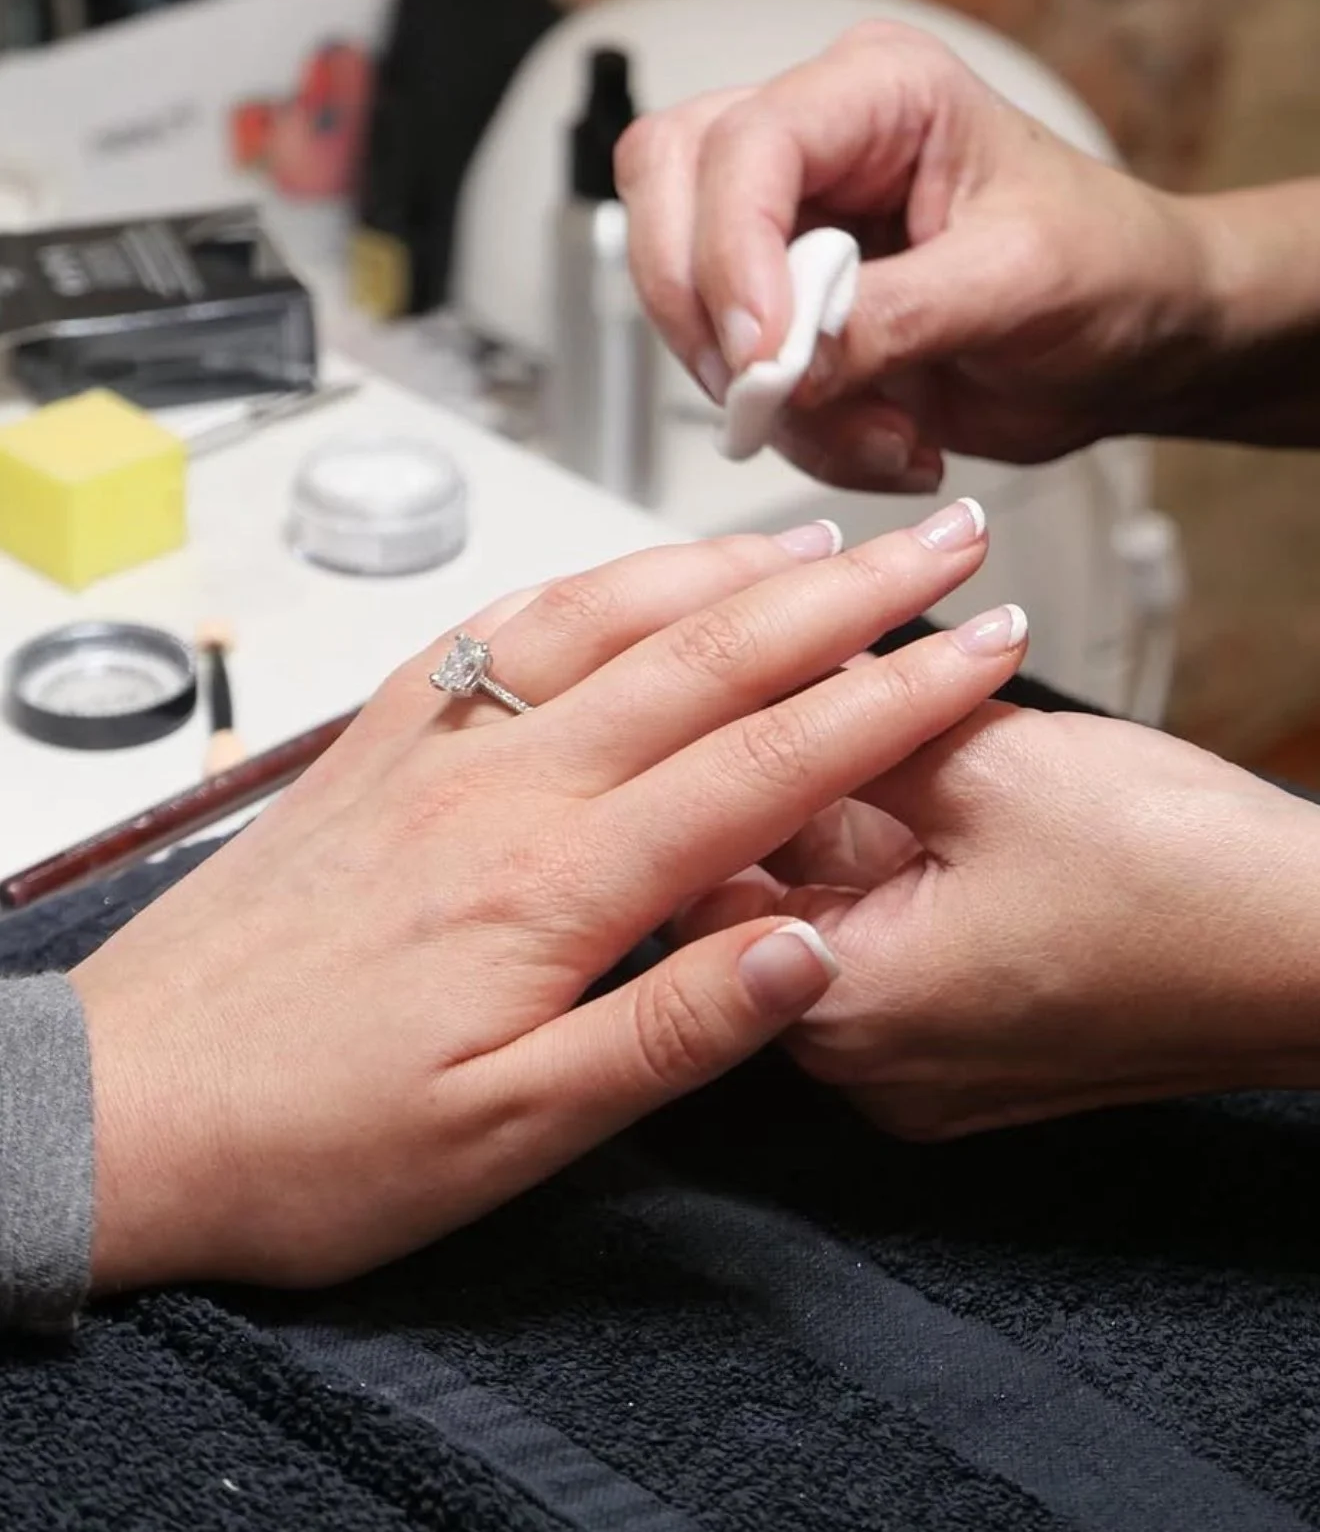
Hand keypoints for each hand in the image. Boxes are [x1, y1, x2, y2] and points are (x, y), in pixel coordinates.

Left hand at [73, 499, 1025, 1291]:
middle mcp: (501, 783)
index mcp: (554, 882)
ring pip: (604, 615)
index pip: (766, 761)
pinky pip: (498, 628)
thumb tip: (806, 948)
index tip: (981, 646)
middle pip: (704, 656)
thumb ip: (669, 1031)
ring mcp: (434, 747)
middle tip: (940, 541)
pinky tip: (628, 574)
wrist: (130, 1107)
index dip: (891, 698)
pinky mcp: (380, 743)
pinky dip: (587, 581)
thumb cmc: (312, 1138)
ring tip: (817, 539)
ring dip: (722, 567)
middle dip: (844, 594)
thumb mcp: (510, 1134)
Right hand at [617, 22, 1211, 486]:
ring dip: (768, 395)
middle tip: (770, 391)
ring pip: (685, 298)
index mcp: (880, 94)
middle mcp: (820, 151)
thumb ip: (896, 316)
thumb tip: (791, 364)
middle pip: (670, 192)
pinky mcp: (792, 316)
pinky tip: (883, 439)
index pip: (746, 145)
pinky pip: (737, 379)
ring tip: (879, 432)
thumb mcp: (1018, 283)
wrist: (1135, 341)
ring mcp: (793, 234)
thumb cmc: (1108, 272)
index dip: (731, 251)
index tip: (765, 355)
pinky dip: (798, 433)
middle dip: (706, 313)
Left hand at [674, 705, 1319, 1137]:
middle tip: (791, 684)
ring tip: (858, 719)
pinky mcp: (978, 1050)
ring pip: (831, 916)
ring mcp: (925, 1067)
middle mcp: (866, 1064)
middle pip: (758, 899)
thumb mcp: (987, 765)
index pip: (695, 879)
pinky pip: (894, 948)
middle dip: (776, 785)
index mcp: (841, 1008)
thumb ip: (851, 723)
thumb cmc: (1187, 884)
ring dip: (838, 821)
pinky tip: (917, 789)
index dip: (704, 765)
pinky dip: (892, 869)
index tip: (716, 690)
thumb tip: (781, 670)